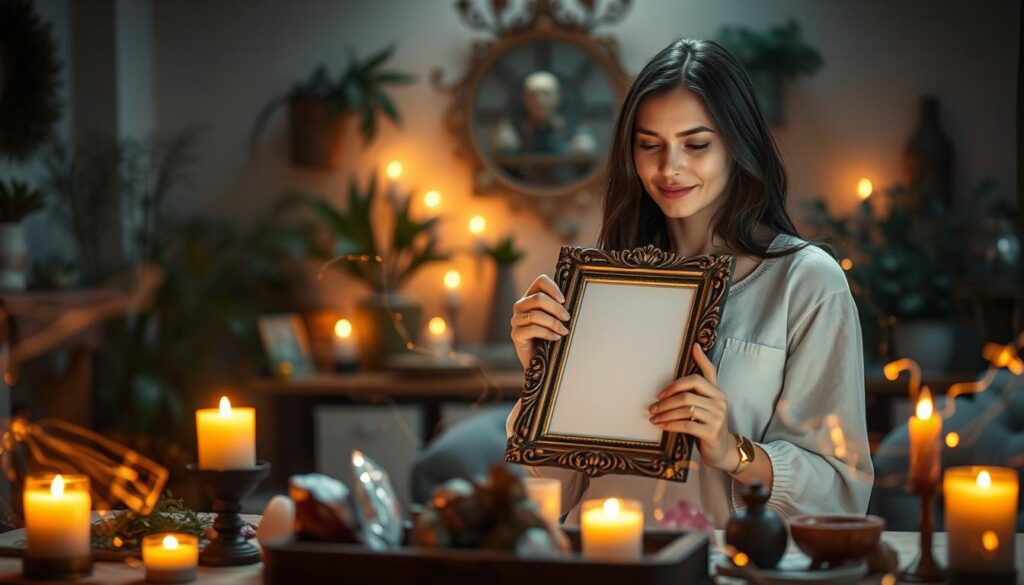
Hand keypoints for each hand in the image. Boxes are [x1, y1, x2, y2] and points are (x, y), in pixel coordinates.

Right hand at [510, 274, 570, 369]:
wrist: (541, 361)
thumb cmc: (551, 336)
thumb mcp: (556, 318)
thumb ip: (560, 307)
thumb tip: (576, 299)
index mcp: (531, 296)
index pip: (540, 281)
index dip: (553, 288)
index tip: (564, 300)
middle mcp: (521, 305)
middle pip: (538, 298)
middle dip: (556, 308)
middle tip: (567, 318)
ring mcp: (516, 320)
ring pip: (535, 314)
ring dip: (553, 323)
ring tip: (564, 331)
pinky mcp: (516, 334)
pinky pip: (532, 329)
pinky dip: (547, 333)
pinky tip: (556, 338)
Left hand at [648, 343, 737, 471]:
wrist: (722, 450)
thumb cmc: (708, 424)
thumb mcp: (707, 405)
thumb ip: (700, 388)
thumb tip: (694, 352)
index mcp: (717, 393)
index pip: (703, 375)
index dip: (694, 366)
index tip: (688, 354)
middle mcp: (719, 403)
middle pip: (687, 394)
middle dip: (666, 400)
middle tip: (653, 407)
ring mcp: (717, 417)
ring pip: (685, 410)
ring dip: (665, 414)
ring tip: (654, 417)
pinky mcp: (711, 432)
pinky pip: (686, 425)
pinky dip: (671, 425)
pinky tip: (662, 425)